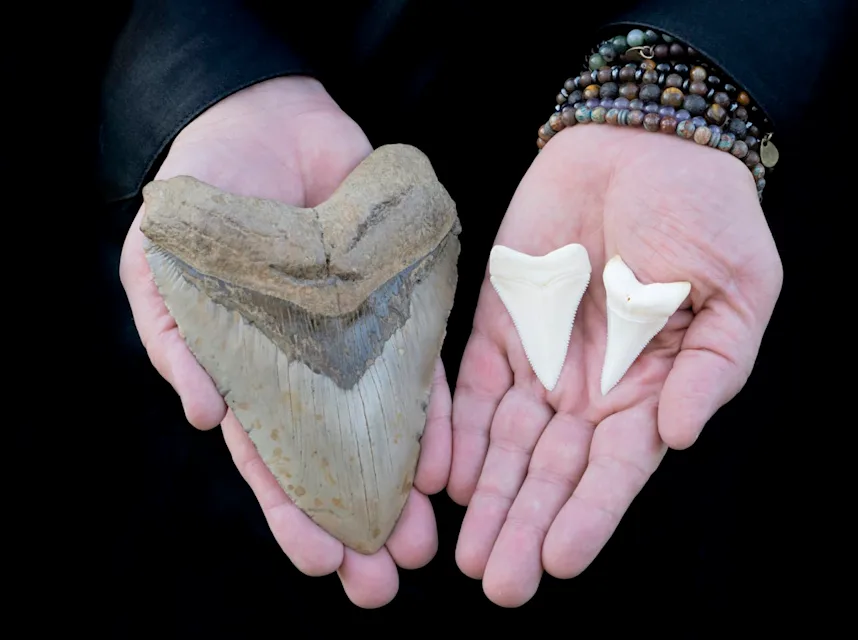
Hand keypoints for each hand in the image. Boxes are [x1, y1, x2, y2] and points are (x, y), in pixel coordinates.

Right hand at [119, 77, 451, 607]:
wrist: (263, 121)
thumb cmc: (201, 199)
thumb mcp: (163, 266)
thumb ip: (177, 340)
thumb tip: (206, 419)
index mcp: (251, 374)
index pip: (274, 459)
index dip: (295, 513)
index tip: (323, 562)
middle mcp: (311, 370)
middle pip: (338, 462)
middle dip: (359, 524)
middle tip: (384, 584)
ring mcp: (360, 341)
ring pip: (388, 430)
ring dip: (406, 487)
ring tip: (427, 543)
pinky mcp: (402, 305)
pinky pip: (425, 368)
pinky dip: (438, 416)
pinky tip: (449, 466)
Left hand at [448, 124, 782, 605]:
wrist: (644, 140)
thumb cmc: (706, 213)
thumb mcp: (738, 290)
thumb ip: (712, 368)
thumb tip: (676, 437)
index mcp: (652, 389)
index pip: (616, 469)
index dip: (589, 515)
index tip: (557, 560)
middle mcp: (592, 388)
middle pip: (553, 471)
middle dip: (525, 525)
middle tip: (498, 581)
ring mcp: (542, 356)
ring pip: (507, 443)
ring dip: (487, 496)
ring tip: (464, 550)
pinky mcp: (500, 320)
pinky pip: (472, 385)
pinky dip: (455, 430)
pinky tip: (440, 476)